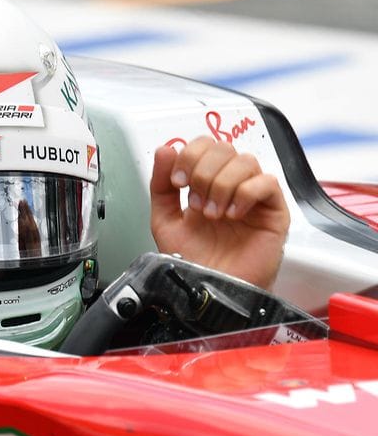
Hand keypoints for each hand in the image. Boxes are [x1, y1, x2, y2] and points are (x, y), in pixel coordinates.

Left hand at [149, 137, 289, 289]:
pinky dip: (245, 194)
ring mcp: (253, 197)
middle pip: (224, 147)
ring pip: (245, 161)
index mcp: (205, 182)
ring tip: (213, 214)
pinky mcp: (274, 212)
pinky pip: (267, 182)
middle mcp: (230, 185)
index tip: (177, 183)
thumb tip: (165, 149)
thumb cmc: (191, 260)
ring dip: (222, 184)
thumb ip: (161, 184)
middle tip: (195, 202)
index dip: (189, 155)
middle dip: (203, 171)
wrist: (208, 290)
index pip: (204, 145)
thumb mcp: (165, 219)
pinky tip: (232, 215)